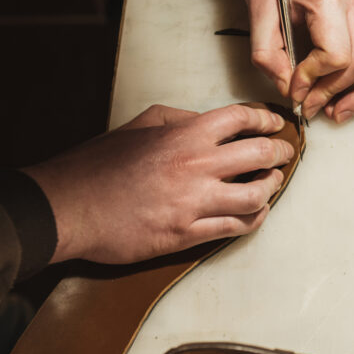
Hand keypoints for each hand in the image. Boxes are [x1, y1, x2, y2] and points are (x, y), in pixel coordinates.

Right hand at [23, 104, 293, 263]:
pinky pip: (234, 228)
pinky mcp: (187, 235)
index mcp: (185, 135)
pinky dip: (253, 220)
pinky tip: (255, 214)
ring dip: (271, 188)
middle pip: (260, 155)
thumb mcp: (137, 126)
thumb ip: (176, 118)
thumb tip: (206, 120)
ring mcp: (194, 204)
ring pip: (256, 197)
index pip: (242, 119)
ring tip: (273, 183)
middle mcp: (196, 167)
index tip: (275, 124)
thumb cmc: (98, 166)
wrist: (69, 209)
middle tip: (284, 153)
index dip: (266, 120)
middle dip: (279, 152)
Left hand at [216, 0, 353, 121]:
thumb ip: (267, 53)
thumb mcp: (256, 10)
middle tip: (306, 107)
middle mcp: (353, 1)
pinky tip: (344, 96)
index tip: (293, 87)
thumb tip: (286, 88)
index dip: (314, 78)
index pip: (336, 54)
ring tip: (335, 115)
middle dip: (333, 92)